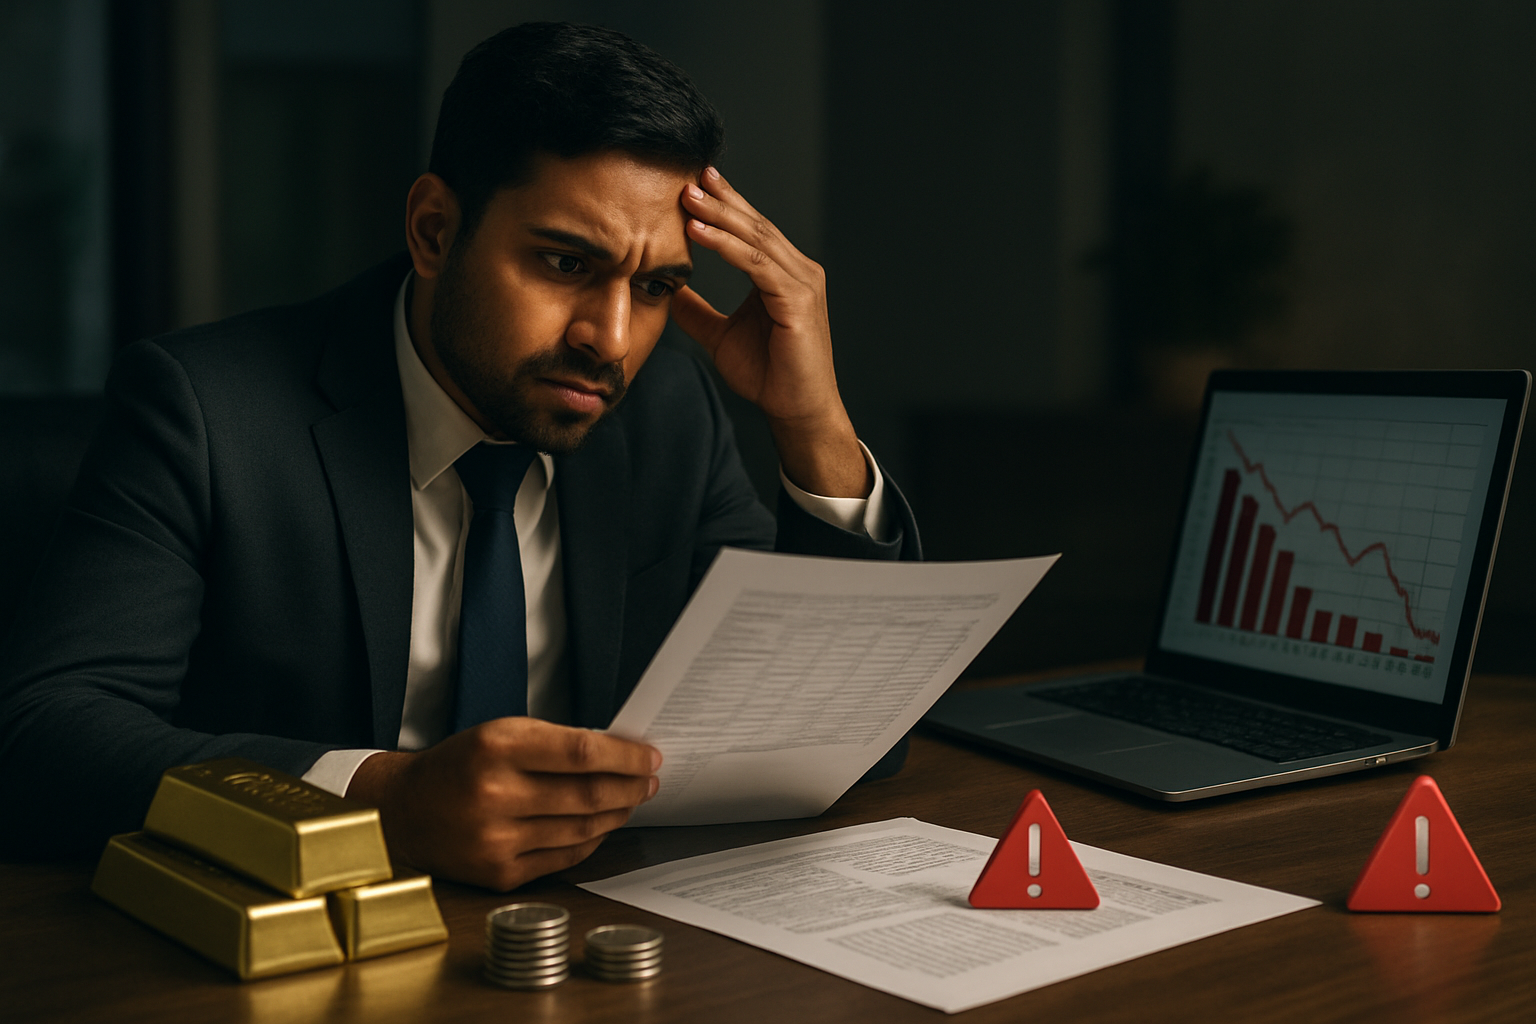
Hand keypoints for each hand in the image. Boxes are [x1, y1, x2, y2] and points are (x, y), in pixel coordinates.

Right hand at [346, 718, 660, 890]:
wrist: (403, 811)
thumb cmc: (459, 766)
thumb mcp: (500, 734)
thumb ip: (554, 743)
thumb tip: (619, 754)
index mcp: (496, 747)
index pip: (581, 752)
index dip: (624, 755)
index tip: (649, 756)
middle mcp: (494, 794)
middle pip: (587, 794)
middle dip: (630, 787)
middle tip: (649, 781)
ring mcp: (496, 839)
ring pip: (582, 829)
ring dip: (616, 814)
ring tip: (630, 800)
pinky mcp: (499, 873)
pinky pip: (564, 858)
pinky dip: (591, 840)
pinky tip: (601, 825)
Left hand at [671, 167, 869, 498]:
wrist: (796, 411)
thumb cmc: (769, 376)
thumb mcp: (721, 336)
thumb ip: (699, 311)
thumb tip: (670, 292)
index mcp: (783, 275)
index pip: (751, 231)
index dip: (724, 206)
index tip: (694, 183)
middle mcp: (798, 271)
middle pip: (755, 226)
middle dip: (720, 200)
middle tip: (689, 177)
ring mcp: (802, 283)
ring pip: (756, 239)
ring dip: (719, 216)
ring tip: (688, 197)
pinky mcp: (798, 301)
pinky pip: (757, 265)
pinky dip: (726, 246)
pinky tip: (699, 232)